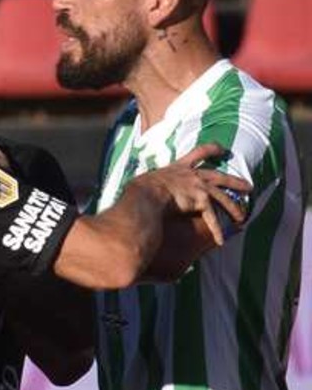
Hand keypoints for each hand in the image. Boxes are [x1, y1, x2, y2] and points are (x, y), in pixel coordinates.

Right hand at [131, 144, 251, 245]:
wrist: (145, 195)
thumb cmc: (140, 189)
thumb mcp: (147, 181)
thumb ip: (152, 184)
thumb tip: (140, 190)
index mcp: (179, 167)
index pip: (198, 152)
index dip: (212, 149)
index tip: (222, 149)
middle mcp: (193, 175)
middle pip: (220, 176)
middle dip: (235, 181)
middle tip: (248, 186)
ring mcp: (199, 187)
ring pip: (223, 197)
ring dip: (234, 208)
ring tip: (242, 217)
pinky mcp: (201, 202)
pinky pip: (212, 218)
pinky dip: (216, 230)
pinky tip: (221, 240)